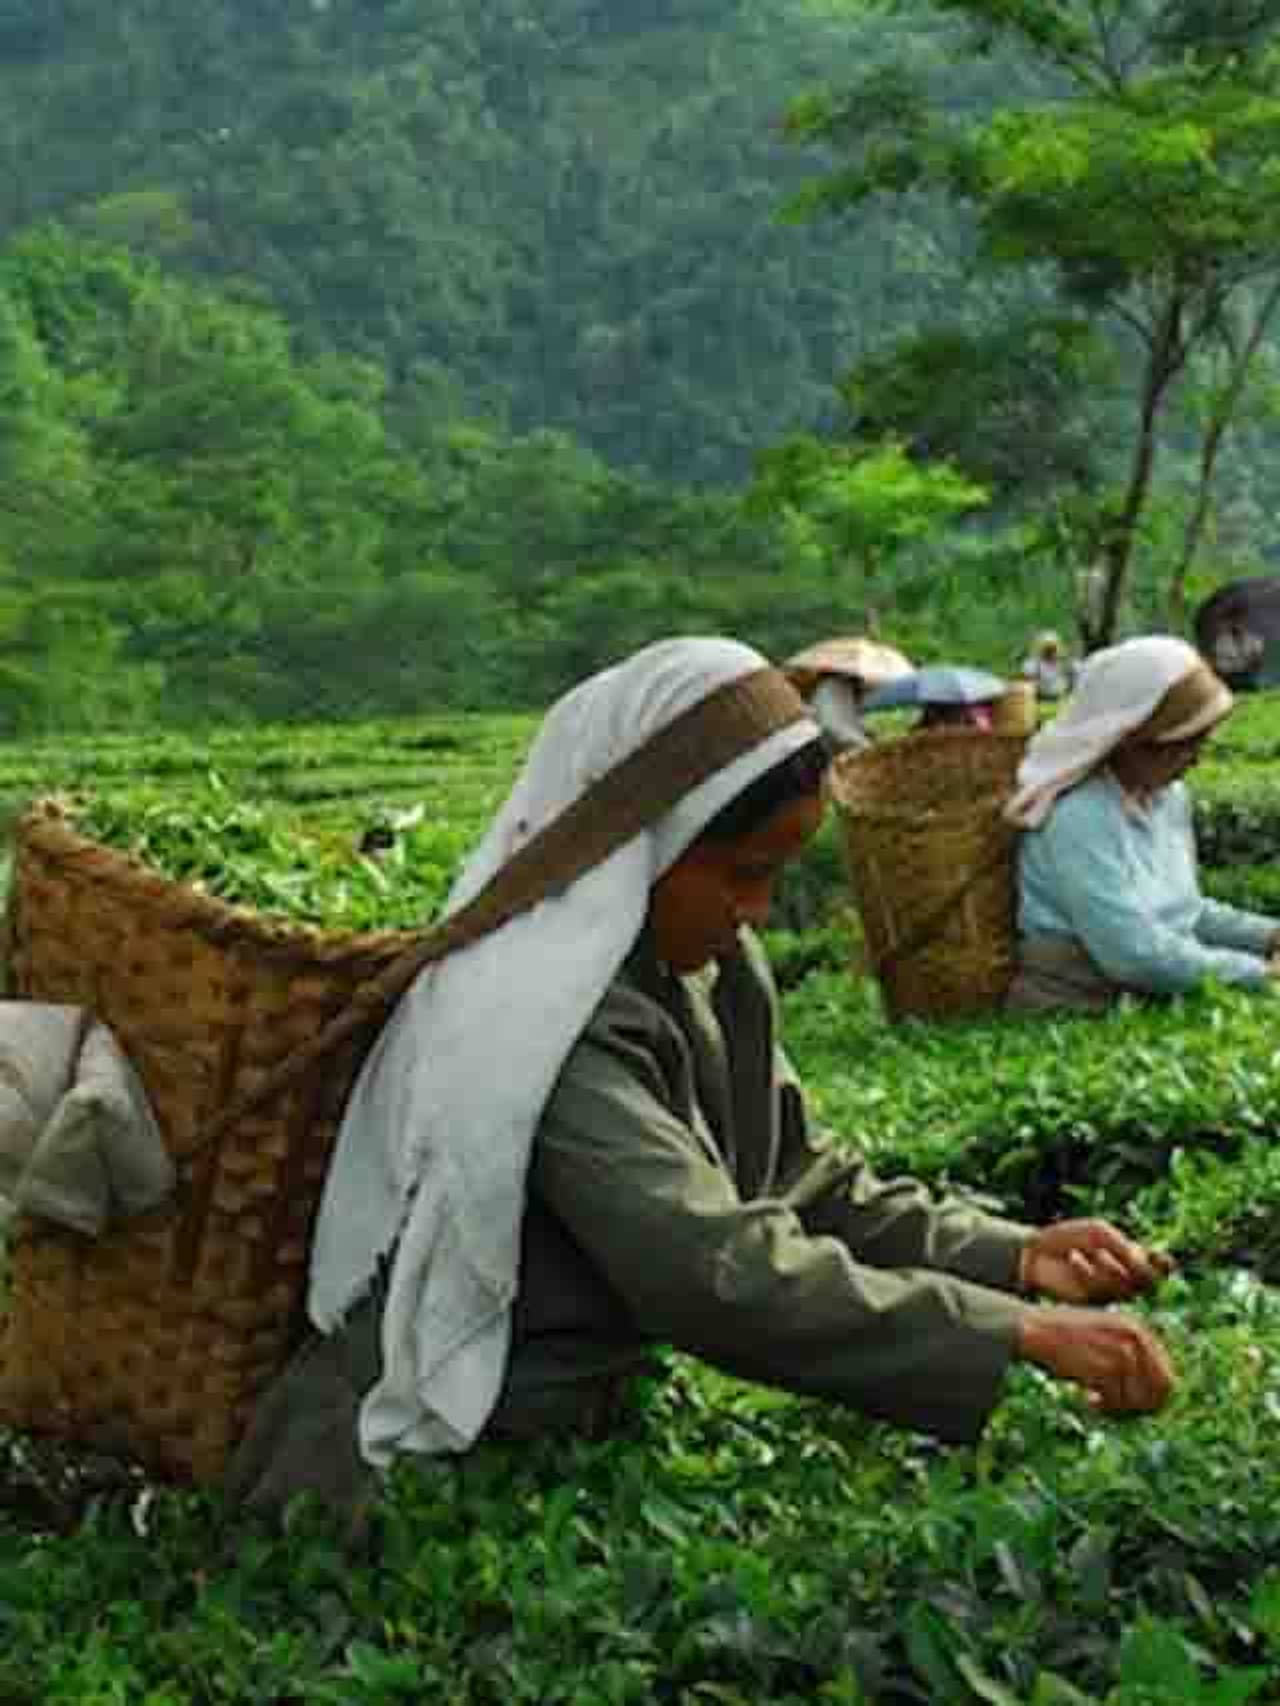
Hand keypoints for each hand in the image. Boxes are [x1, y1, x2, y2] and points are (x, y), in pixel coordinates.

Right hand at [1017, 1306, 1174, 1415]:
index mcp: (1139, 1331)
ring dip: (1119, 1409)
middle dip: (1140, 1408)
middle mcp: (1136, 1338)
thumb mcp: (1104, 1339)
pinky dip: (1104, 1407)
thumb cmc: (1064, 1340)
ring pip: (1139, 1400)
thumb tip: (1157, 1400)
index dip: (1150, 1400)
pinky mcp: (1105, 1365)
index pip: (1167, 1380)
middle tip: (1114, 1409)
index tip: (1126, 1405)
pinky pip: (1117, 1401)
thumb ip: (1129, 1359)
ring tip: (1096, 1402)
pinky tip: (1087, 1399)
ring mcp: (1122, 1351)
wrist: (1033, 1328)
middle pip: (1161, 1392)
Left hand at [1018, 1220, 1172, 1304]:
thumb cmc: (1069, 1238)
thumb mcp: (1100, 1234)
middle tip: (1129, 1257)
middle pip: (1149, 1281)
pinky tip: (1073, 1258)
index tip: (1162, 1258)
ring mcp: (1109, 1289)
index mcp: (1127, 1256)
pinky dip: (1089, 1270)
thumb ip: (1124, 1248)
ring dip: (1112, 1267)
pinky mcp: (1094, 1300)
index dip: (1163, 1264)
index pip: (1156, 1264)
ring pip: (1128, 1287)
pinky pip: (1103, 1289)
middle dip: (1142, 1270)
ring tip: (1092, 1252)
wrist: (1037, 1251)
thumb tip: (1147, 1267)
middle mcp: (1122, 1275)